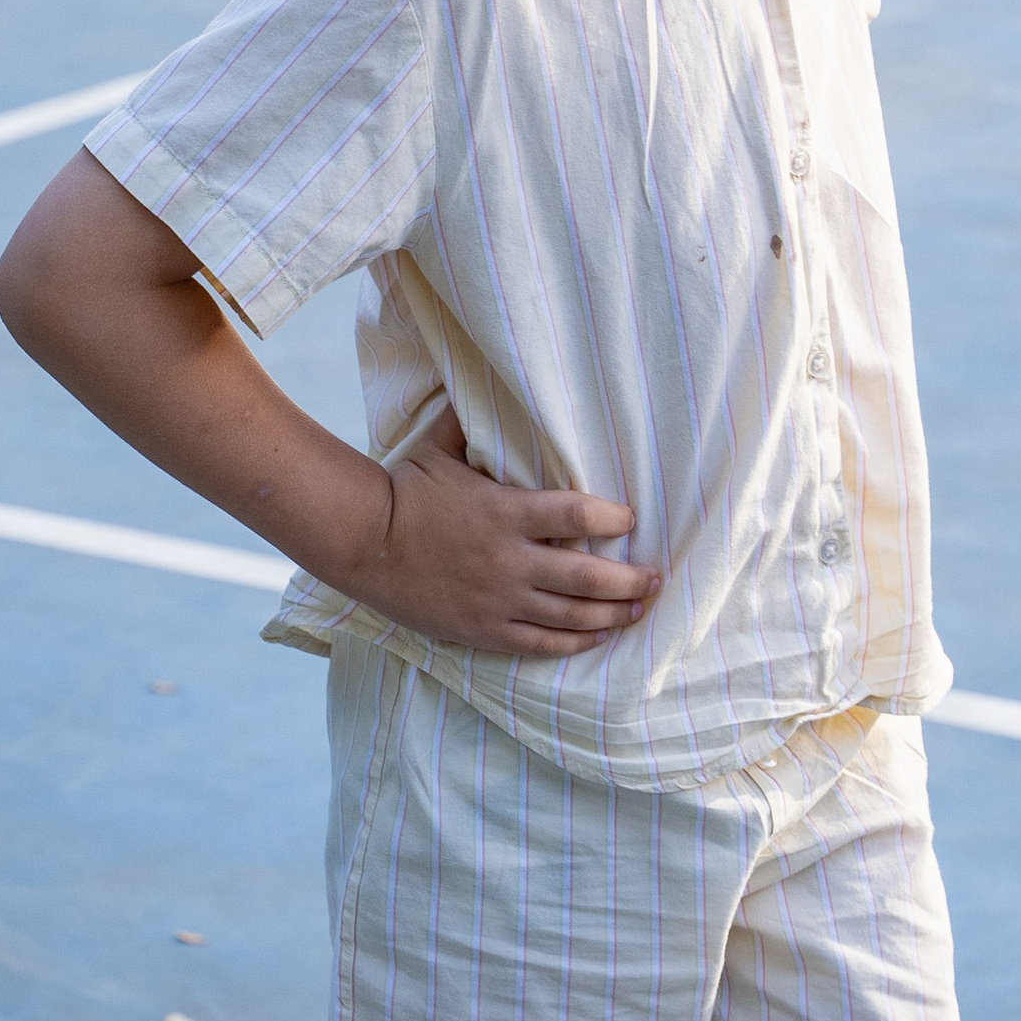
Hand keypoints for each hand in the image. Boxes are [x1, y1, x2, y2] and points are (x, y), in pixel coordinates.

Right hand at [341, 409, 660, 661]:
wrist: (363, 544)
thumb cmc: (405, 488)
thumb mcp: (441, 445)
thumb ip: (474, 419)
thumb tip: (491, 377)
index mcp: (505, 511)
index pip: (578, 514)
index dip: (614, 518)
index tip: (632, 518)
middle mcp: (509, 560)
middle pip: (586, 577)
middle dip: (630, 580)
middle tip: (656, 577)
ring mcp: (497, 600)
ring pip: (570, 615)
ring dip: (612, 614)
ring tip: (639, 608)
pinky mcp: (483, 629)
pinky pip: (540, 643)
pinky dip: (574, 641)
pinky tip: (597, 635)